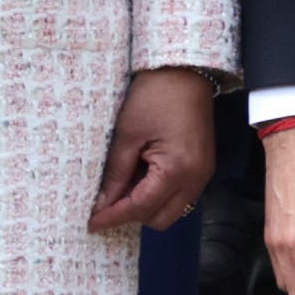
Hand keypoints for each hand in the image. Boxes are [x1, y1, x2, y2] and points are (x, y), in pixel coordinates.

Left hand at [89, 66, 219, 235]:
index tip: (92, 223)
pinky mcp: (203, 167)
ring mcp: (203, 174)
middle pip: (161, 219)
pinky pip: (180, 195)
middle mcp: (196, 179)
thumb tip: (102, 203)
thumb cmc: (154, 96)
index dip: (114, 217)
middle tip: (106, 203)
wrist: (185, 71)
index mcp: (177, 170)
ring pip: (171, 210)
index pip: (141, 208)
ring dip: (146, 206)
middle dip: (132, 216)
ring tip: (123, 186)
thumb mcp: (127, 134)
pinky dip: (159, 194)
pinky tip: (140, 177)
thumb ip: (116, 173)